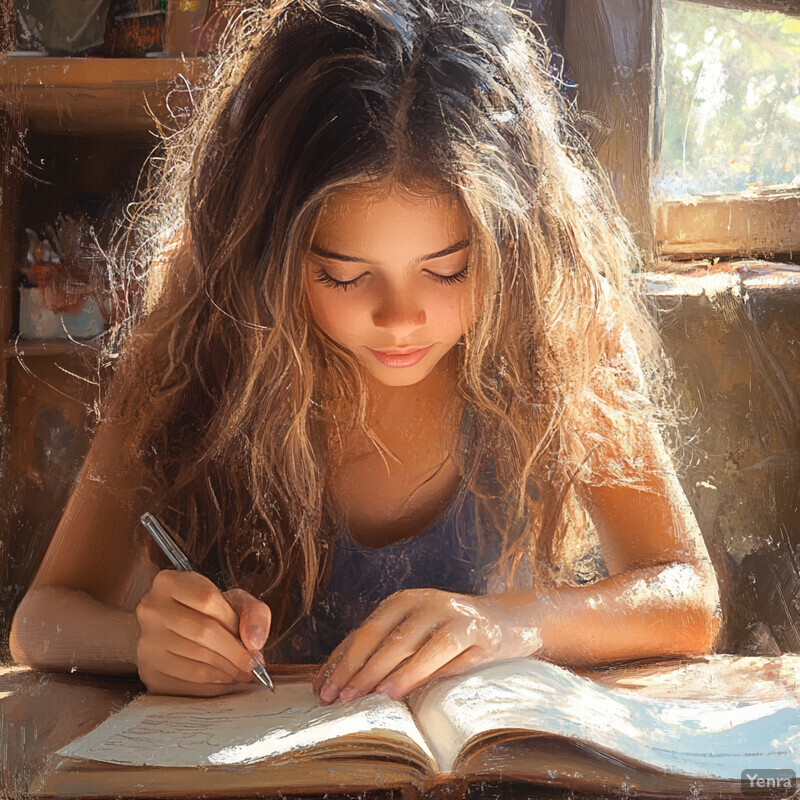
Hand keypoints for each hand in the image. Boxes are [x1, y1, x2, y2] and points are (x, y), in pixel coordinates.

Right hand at [135, 569, 271, 696]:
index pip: (207, 600)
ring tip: (241, 672)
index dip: (234, 622)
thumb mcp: (233, 601)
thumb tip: (254, 642)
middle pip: (203, 632)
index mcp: (169, 583)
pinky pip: (188, 683)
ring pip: (197, 661)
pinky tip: (223, 679)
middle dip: (236, 652)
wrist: (174, 631)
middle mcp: (150, 610)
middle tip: (253, 664)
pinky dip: (213, 685)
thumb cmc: (207, 614)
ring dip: (227, 671)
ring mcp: (146, 643)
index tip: (252, 641)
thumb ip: (254, 613)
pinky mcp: (148, 672)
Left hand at [312, 588, 541, 703]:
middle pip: (380, 635)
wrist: (509, 620)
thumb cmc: (455, 633)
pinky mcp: (471, 629)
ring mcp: (447, 612)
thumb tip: (337, 678)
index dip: (341, 659)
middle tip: (336, 696)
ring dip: (381, 671)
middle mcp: (421, 601)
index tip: (322, 686)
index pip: (364, 631)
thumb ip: (385, 651)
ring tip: (362, 696)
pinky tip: (399, 689)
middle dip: (354, 668)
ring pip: (406, 643)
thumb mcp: (418, 636)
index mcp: (402, 601)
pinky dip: (416, 671)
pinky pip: (440, 651)